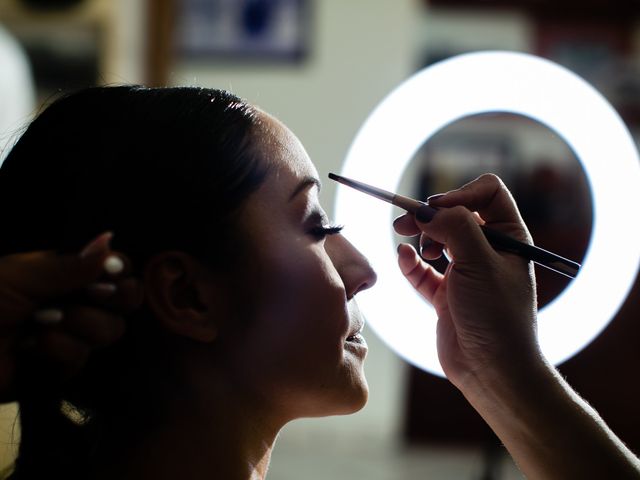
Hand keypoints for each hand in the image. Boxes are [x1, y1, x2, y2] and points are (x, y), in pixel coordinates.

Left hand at [0, 233, 141, 401]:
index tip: (112, 272)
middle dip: (114, 299)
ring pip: (108, 331)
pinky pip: (81, 359)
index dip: (120, 271)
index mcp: (63, 276)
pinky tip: (30, 347)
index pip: (112, 270)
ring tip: (42, 322)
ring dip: (79, 323)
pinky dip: (58, 351)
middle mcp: (72, 304)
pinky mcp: (57, 371)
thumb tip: (110, 240)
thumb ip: (72, 264)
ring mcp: (68, 338)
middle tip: (93, 295)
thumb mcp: (23, 274)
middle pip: (123, 303)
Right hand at [393, 174, 538, 389]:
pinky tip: (403, 259)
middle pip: (454, 214)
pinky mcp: (446, 294)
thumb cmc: (497, 316)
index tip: (437, 208)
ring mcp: (466, 272)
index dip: (460, 193)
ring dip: (420, 237)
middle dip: (429, 215)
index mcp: (509, 237)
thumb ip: (454, 228)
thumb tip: (427, 209)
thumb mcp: (479, 263)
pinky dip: (411, 263)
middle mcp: (488, 250)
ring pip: (437, 239)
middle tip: (405, 222)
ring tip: (409, 245)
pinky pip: (423, 270)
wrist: (492, 371)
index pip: (487, 193)